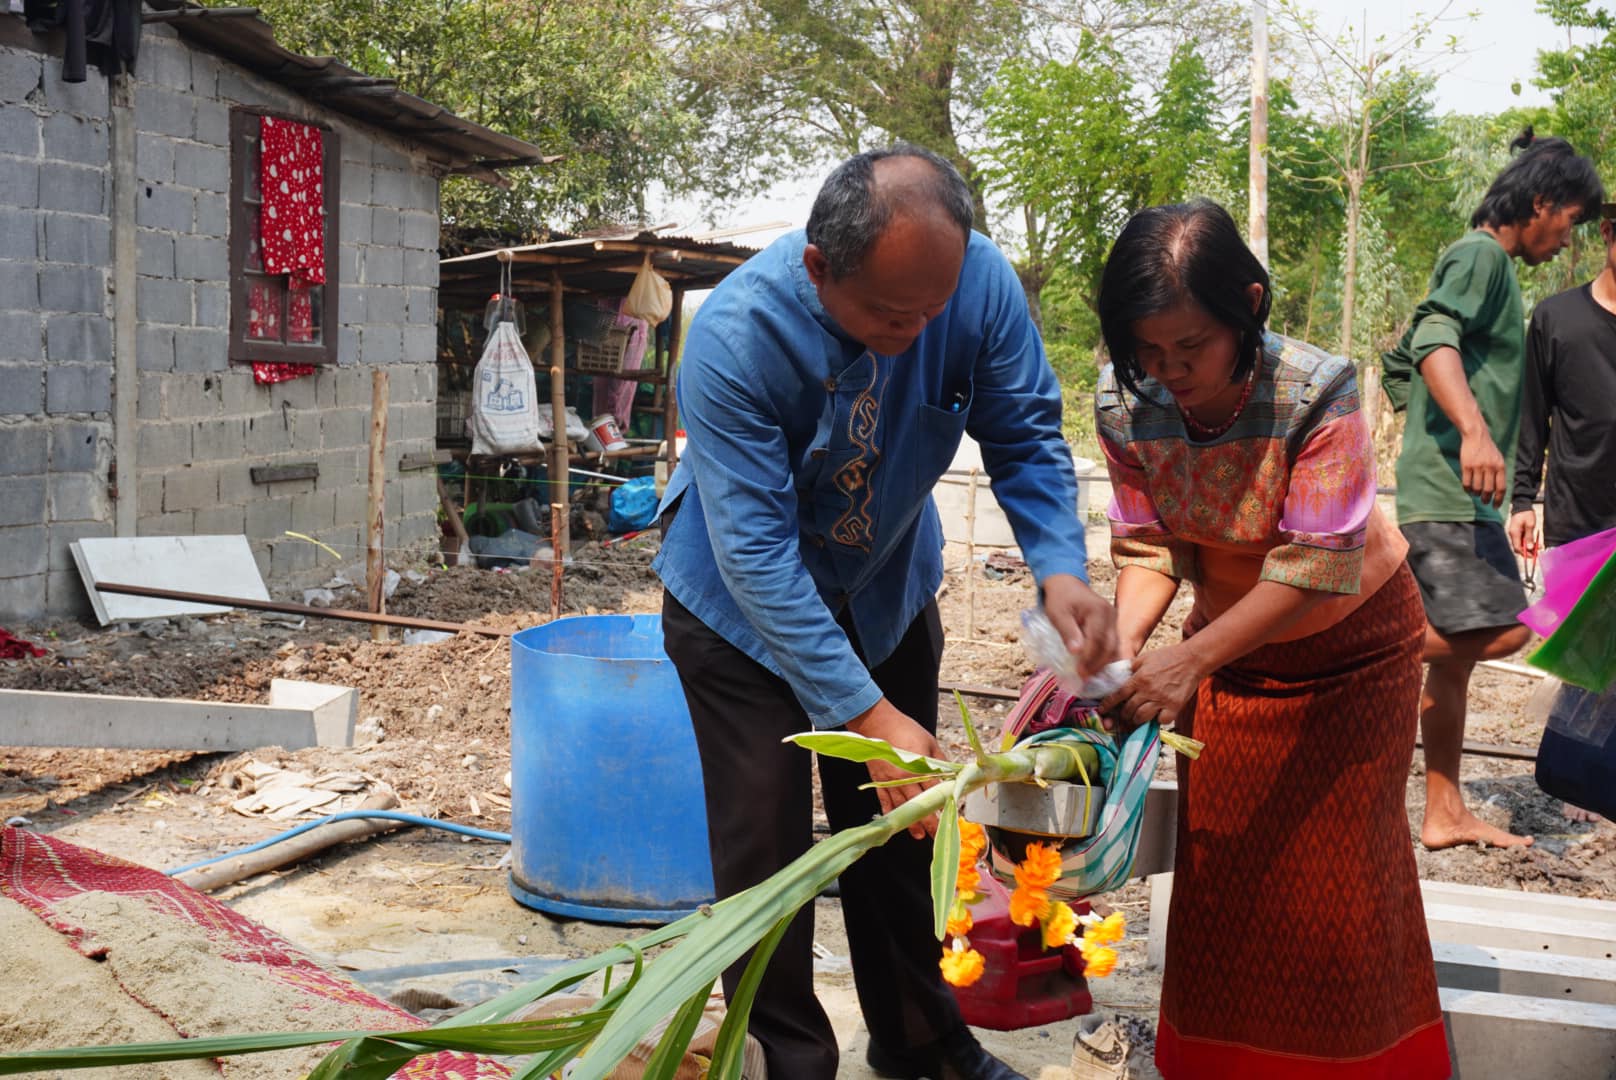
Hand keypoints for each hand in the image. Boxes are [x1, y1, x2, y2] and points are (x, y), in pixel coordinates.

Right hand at [846, 698, 942, 838]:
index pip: (935, 791)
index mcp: (918, 768)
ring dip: (910, 823)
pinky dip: (890, 812)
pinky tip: (896, 822)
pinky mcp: (879, 781)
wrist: (877, 722)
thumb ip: (940, 760)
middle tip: (936, 834)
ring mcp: (889, 782)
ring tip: (918, 835)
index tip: (951, 812)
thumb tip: (953, 772)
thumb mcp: (929, 742)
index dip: (943, 803)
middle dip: (929, 821)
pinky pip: (885, 801)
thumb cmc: (904, 729)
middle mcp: (903, 779)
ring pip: (902, 808)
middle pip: (918, 805)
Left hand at [1041, 573, 1119, 680]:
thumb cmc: (1060, 598)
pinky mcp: (1111, 626)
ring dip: (1103, 663)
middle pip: (1110, 646)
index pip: (1098, 640)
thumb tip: (1076, 652)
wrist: (1066, 584)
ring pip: (1113, 647)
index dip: (1090, 659)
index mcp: (1098, 611)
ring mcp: (1113, 620)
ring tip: (1090, 676)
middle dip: (1098, 665)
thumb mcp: (1058, 614)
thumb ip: (1067, 632)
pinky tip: (1094, 668)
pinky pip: (1111, 644)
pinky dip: (1104, 657)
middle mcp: (1111, 616)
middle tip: (1085, 678)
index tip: (1081, 673)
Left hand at [1099, 641, 1206, 733]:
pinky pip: (1162, 721)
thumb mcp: (1145, 658)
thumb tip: (1115, 675)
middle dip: (1123, 714)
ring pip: (1142, 717)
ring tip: (1137, 717)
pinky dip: (1158, 720)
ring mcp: (1162, 699)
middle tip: (1124, 715)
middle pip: (1129, 709)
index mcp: (1139, 678)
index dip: (1108, 704)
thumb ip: (1130, 668)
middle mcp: (1148, 690)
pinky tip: (1158, 715)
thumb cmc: (1167, 657)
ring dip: (1137, 719)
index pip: (1118, 695)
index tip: (1102, 710)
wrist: (1191, 659)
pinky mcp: (1175, 706)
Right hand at [1459, 432, 1506, 507]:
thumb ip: (1499, 472)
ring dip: (1476, 494)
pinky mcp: (1466, 466)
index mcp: (1500, 467)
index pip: (1501, 488)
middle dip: (1486, 499)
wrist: (1476, 436)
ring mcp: (1478, 467)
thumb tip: (1497, 489)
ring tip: (1476, 494)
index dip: (1498, 499)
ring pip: (1477, 488)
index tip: (1495, 506)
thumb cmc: (1488, 449)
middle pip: (1488, 490)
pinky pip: (1466, 483)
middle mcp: (1490, 468)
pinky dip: (1467, 489)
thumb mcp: (1498, 459)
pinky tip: (1467, 489)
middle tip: (1484, 502)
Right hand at [1507, 509, 1539, 558]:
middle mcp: (1513, 535)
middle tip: (1536, 554)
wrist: (1522, 506)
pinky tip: (1535, 543)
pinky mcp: (1517, 532)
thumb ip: (1529, 537)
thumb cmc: (1526, 514)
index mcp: (1514, 533)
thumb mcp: (1530, 525)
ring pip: (1520, 544)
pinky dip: (1528, 542)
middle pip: (1518, 547)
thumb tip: (1529, 548)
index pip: (1517, 547)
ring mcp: (1514, 533)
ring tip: (1538, 548)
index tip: (1533, 556)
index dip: (1525, 553)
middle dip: (1527, 552)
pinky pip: (1521, 540)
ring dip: (1528, 547)